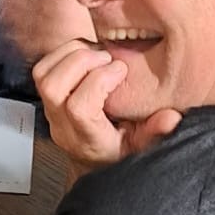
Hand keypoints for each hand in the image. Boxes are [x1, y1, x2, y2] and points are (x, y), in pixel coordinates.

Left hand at [32, 38, 180, 170]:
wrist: (93, 162)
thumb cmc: (118, 154)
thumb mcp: (141, 148)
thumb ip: (154, 133)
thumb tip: (171, 117)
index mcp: (87, 138)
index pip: (79, 108)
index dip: (99, 81)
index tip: (121, 70)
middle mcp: (62, 124)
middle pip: (53, 88)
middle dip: (81, 62)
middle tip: (107, 56)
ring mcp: (50, 111)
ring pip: (43, 75)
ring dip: (70, 54)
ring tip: (97, 52)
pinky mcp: (45, 96)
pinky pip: (42, 68)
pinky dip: (62, 53)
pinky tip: (86, 53)